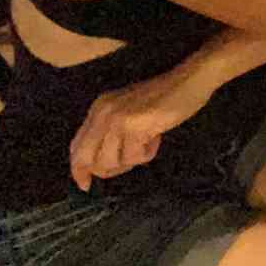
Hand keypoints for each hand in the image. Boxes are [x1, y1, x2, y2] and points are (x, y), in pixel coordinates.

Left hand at [68, 66, 212, 190]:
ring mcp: (117, 120)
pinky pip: (133, 157)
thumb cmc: (164, 96)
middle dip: (105, 170)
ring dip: (130, 161)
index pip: (76, 146)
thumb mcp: (127, 110)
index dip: (78, 169)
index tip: (85, 185)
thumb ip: (111, 131)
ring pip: (110, 162)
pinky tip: (156, 137)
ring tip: (147, 143)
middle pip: (87, 159)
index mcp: (98, 108)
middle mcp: (102, 113)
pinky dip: (146, 154)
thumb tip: (100, 164)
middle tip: (126, 165)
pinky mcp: (134, 127)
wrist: (189, 80)